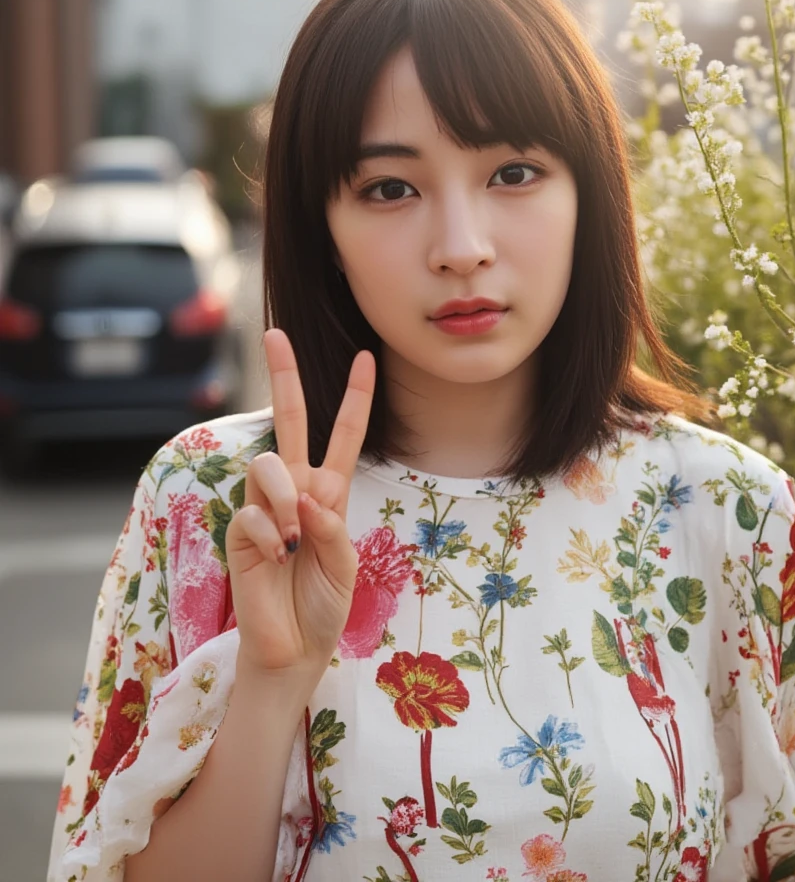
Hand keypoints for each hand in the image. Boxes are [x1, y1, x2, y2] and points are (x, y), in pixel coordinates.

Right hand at [226, 329, 375, 677]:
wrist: (294, 648)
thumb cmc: (323, 604)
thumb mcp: (345, 564)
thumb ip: (331, 526)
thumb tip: (305, 496)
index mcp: (329, 492)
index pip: (342, 435)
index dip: (355, 398)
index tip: (366, 358)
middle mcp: (295, 490)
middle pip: (288, 421)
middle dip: (284, 377)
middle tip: (274, 334)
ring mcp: (265, 507)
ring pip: (270, 465)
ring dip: (286, 497)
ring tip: (294, 539)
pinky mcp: (240, 531)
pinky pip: (253, 513)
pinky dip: (271, 536)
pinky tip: (277, 558)